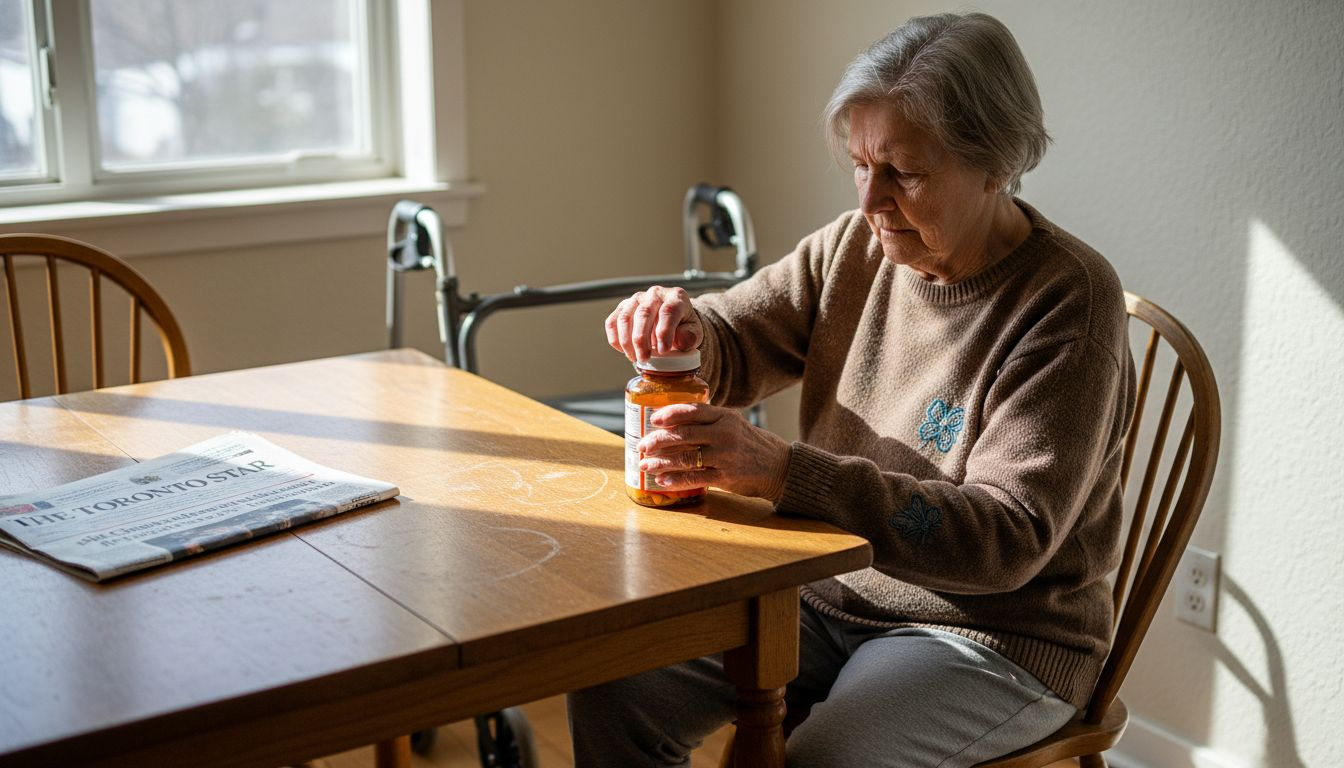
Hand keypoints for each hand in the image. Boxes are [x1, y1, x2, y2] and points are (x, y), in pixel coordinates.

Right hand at [605, 286, 700, 363]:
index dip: (664, 332)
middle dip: (642, 339)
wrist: (673, 323)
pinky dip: (615, 339)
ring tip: (635, 358)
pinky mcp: (623, 307)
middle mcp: (655, 294)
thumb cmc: (684, 327)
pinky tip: (624, 351)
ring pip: (625, 317)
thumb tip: (681, 341)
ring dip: (627, 341)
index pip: (668, 311)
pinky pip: (612, 322)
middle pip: (644, 313)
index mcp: (676, 297)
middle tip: (644, 359)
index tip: (664, 351)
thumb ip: (691, 336)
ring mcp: (637, 299)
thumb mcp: (694, 332)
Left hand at [637, 403, 790, 501]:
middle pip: (684, 434)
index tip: (654, 419)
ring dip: (661, 462)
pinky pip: (694, 478)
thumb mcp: (734, 424)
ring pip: (685, 457)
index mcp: (725, 417)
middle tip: (642, 445)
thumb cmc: (750, 445)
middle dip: (658, 440)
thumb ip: (709, 422)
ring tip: (645, 465)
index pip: (693, 411)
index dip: (670, 414)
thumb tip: (673, 424)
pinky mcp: (725, 477)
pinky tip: (662, 480)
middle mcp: (724, 434)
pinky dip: (675, 480)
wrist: (779, 467)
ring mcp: (725, 456)